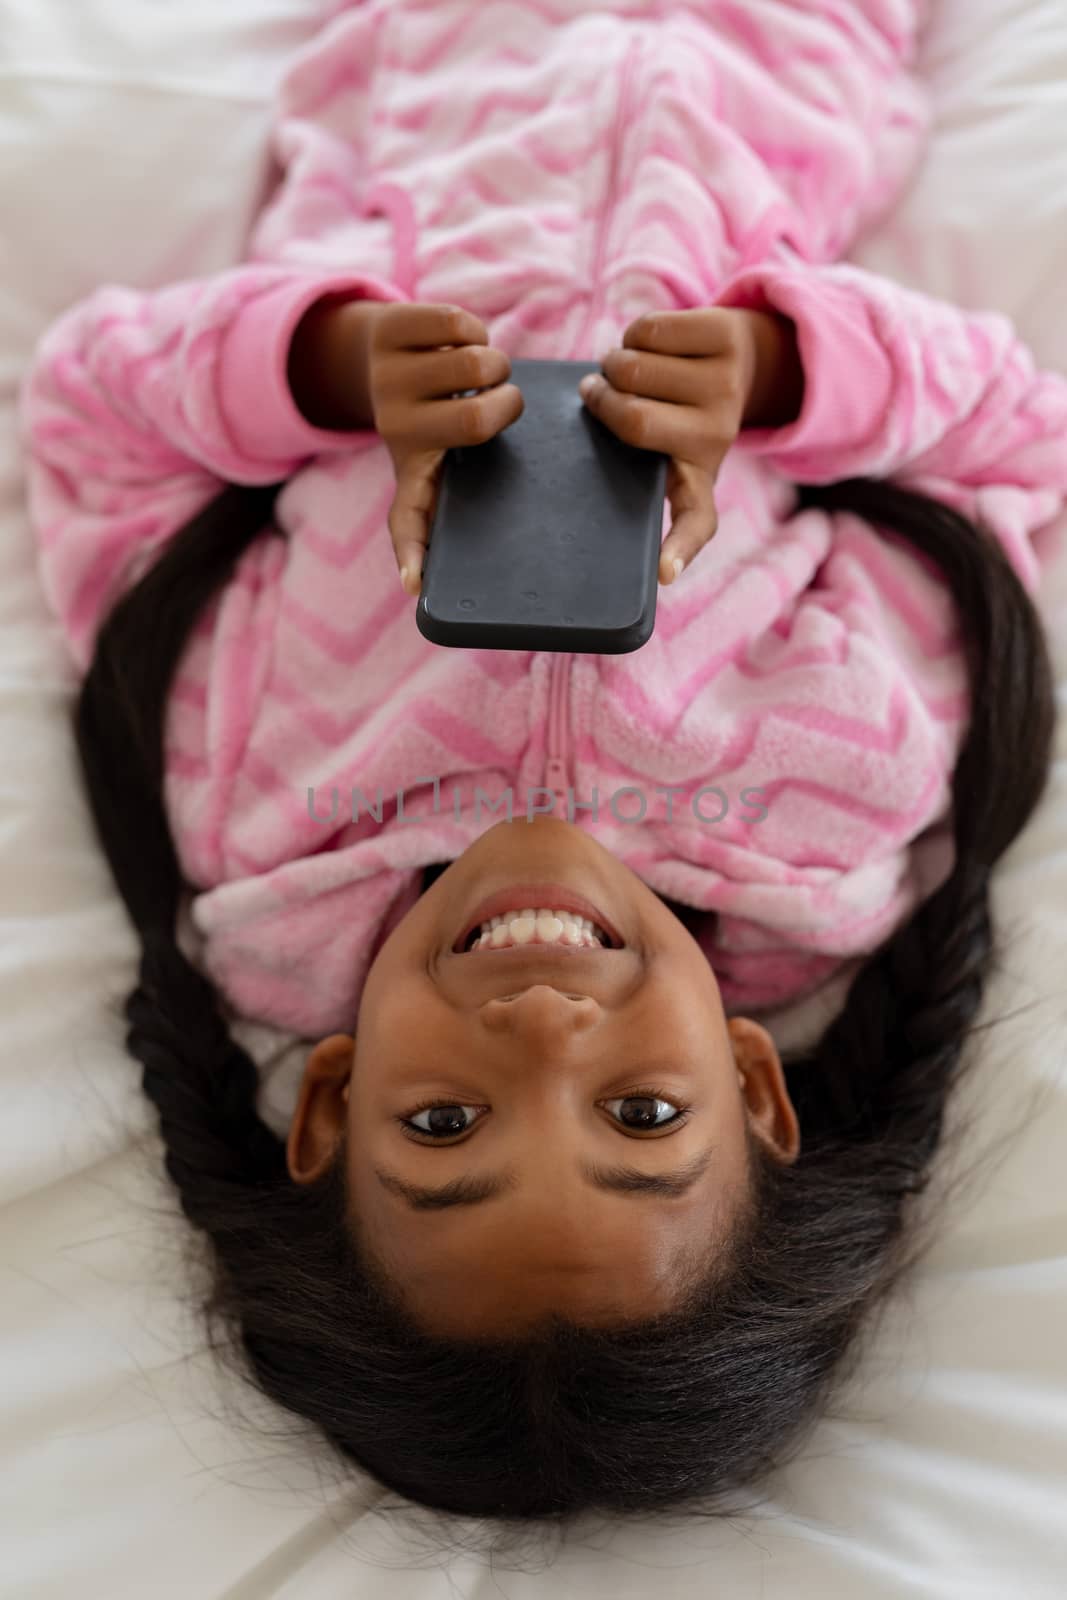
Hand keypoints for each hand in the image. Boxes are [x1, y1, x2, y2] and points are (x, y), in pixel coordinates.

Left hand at [366, 303, 523, 592]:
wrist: (374, 358)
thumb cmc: (423, 422)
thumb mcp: (429, 467)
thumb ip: (439, 511)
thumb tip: (420, 584)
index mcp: (409, 469)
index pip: (411, 518)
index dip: (414, 550)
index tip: (413, 585)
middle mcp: (391, 427)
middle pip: (477, 418)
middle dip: (508, 400)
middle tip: (502, 397)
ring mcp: (386, 376)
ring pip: (475, 362)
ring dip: (495, 360)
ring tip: (482, 369)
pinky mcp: (389, 329)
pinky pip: (459, 325)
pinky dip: (474, 330)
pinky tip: (460, 341)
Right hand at [577, 307, 801, 582]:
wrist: (744, 360)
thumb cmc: (683, 415)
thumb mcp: (668, 455)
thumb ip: (632, 467)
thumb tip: (598, 463)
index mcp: (699, 478)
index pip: (695, 522)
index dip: (677, 548)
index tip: (665, 574)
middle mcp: (718, 437)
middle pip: (629, 416)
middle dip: (599, 395)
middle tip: (597, 391)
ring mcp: (725, 385)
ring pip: (631, 366)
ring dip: (615, 360)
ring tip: (625, 367)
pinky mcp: (724, 337)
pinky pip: (648, 331)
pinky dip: (633, 334)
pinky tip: (647, 344)